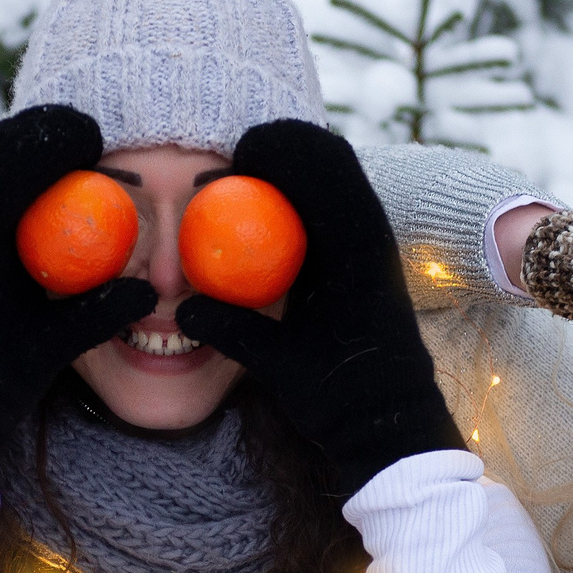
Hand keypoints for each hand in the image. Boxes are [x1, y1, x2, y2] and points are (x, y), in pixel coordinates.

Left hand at [0, 106, 156, 478]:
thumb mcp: (48, 350)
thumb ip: (97, 317)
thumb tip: (152, 295)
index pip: (18, 154)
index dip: (65, 136)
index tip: (106, 141)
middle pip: (7, 138)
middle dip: (57, 130)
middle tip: (102, 141)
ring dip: (44, 148)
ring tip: (90, 158)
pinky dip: (32, 173)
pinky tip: (67, 190)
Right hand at [175, 121, 460, 491]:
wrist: (393, 425)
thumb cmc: (342, 397)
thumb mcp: (281, 365)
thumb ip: (231, 331)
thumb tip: (179, 310)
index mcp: (359, 251)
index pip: (324, 170)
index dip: (279, 149)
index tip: (236, 153)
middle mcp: (374, 239)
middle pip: (332, 159)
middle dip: (285, 147)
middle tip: (237, 156)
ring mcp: (373, 247)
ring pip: (338, 178)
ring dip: (296, 169)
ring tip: (248, 175)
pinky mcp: (367, 261)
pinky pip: (336, 208)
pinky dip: (303, 198)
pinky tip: (269, 213)